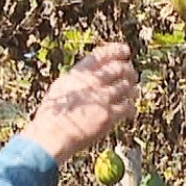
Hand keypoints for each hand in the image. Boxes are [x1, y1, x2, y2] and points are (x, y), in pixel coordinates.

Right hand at [19, 44, 138, 161]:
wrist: (52, 135)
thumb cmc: (52, 115)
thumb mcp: (60, 88)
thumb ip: (77, 79)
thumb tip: (91, 73)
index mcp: (78, 74)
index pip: (101, 55)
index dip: (116, 50)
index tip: (125, 50)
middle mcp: (92, 83)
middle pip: (118, 69)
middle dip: (128, 70)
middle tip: (132, 73)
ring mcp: (102, 99)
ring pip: (125, 87)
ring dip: (131, 88)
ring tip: (133, 90)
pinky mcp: (109, 116)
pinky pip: (127, 107)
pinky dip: (131, 107)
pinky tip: (130, 110)